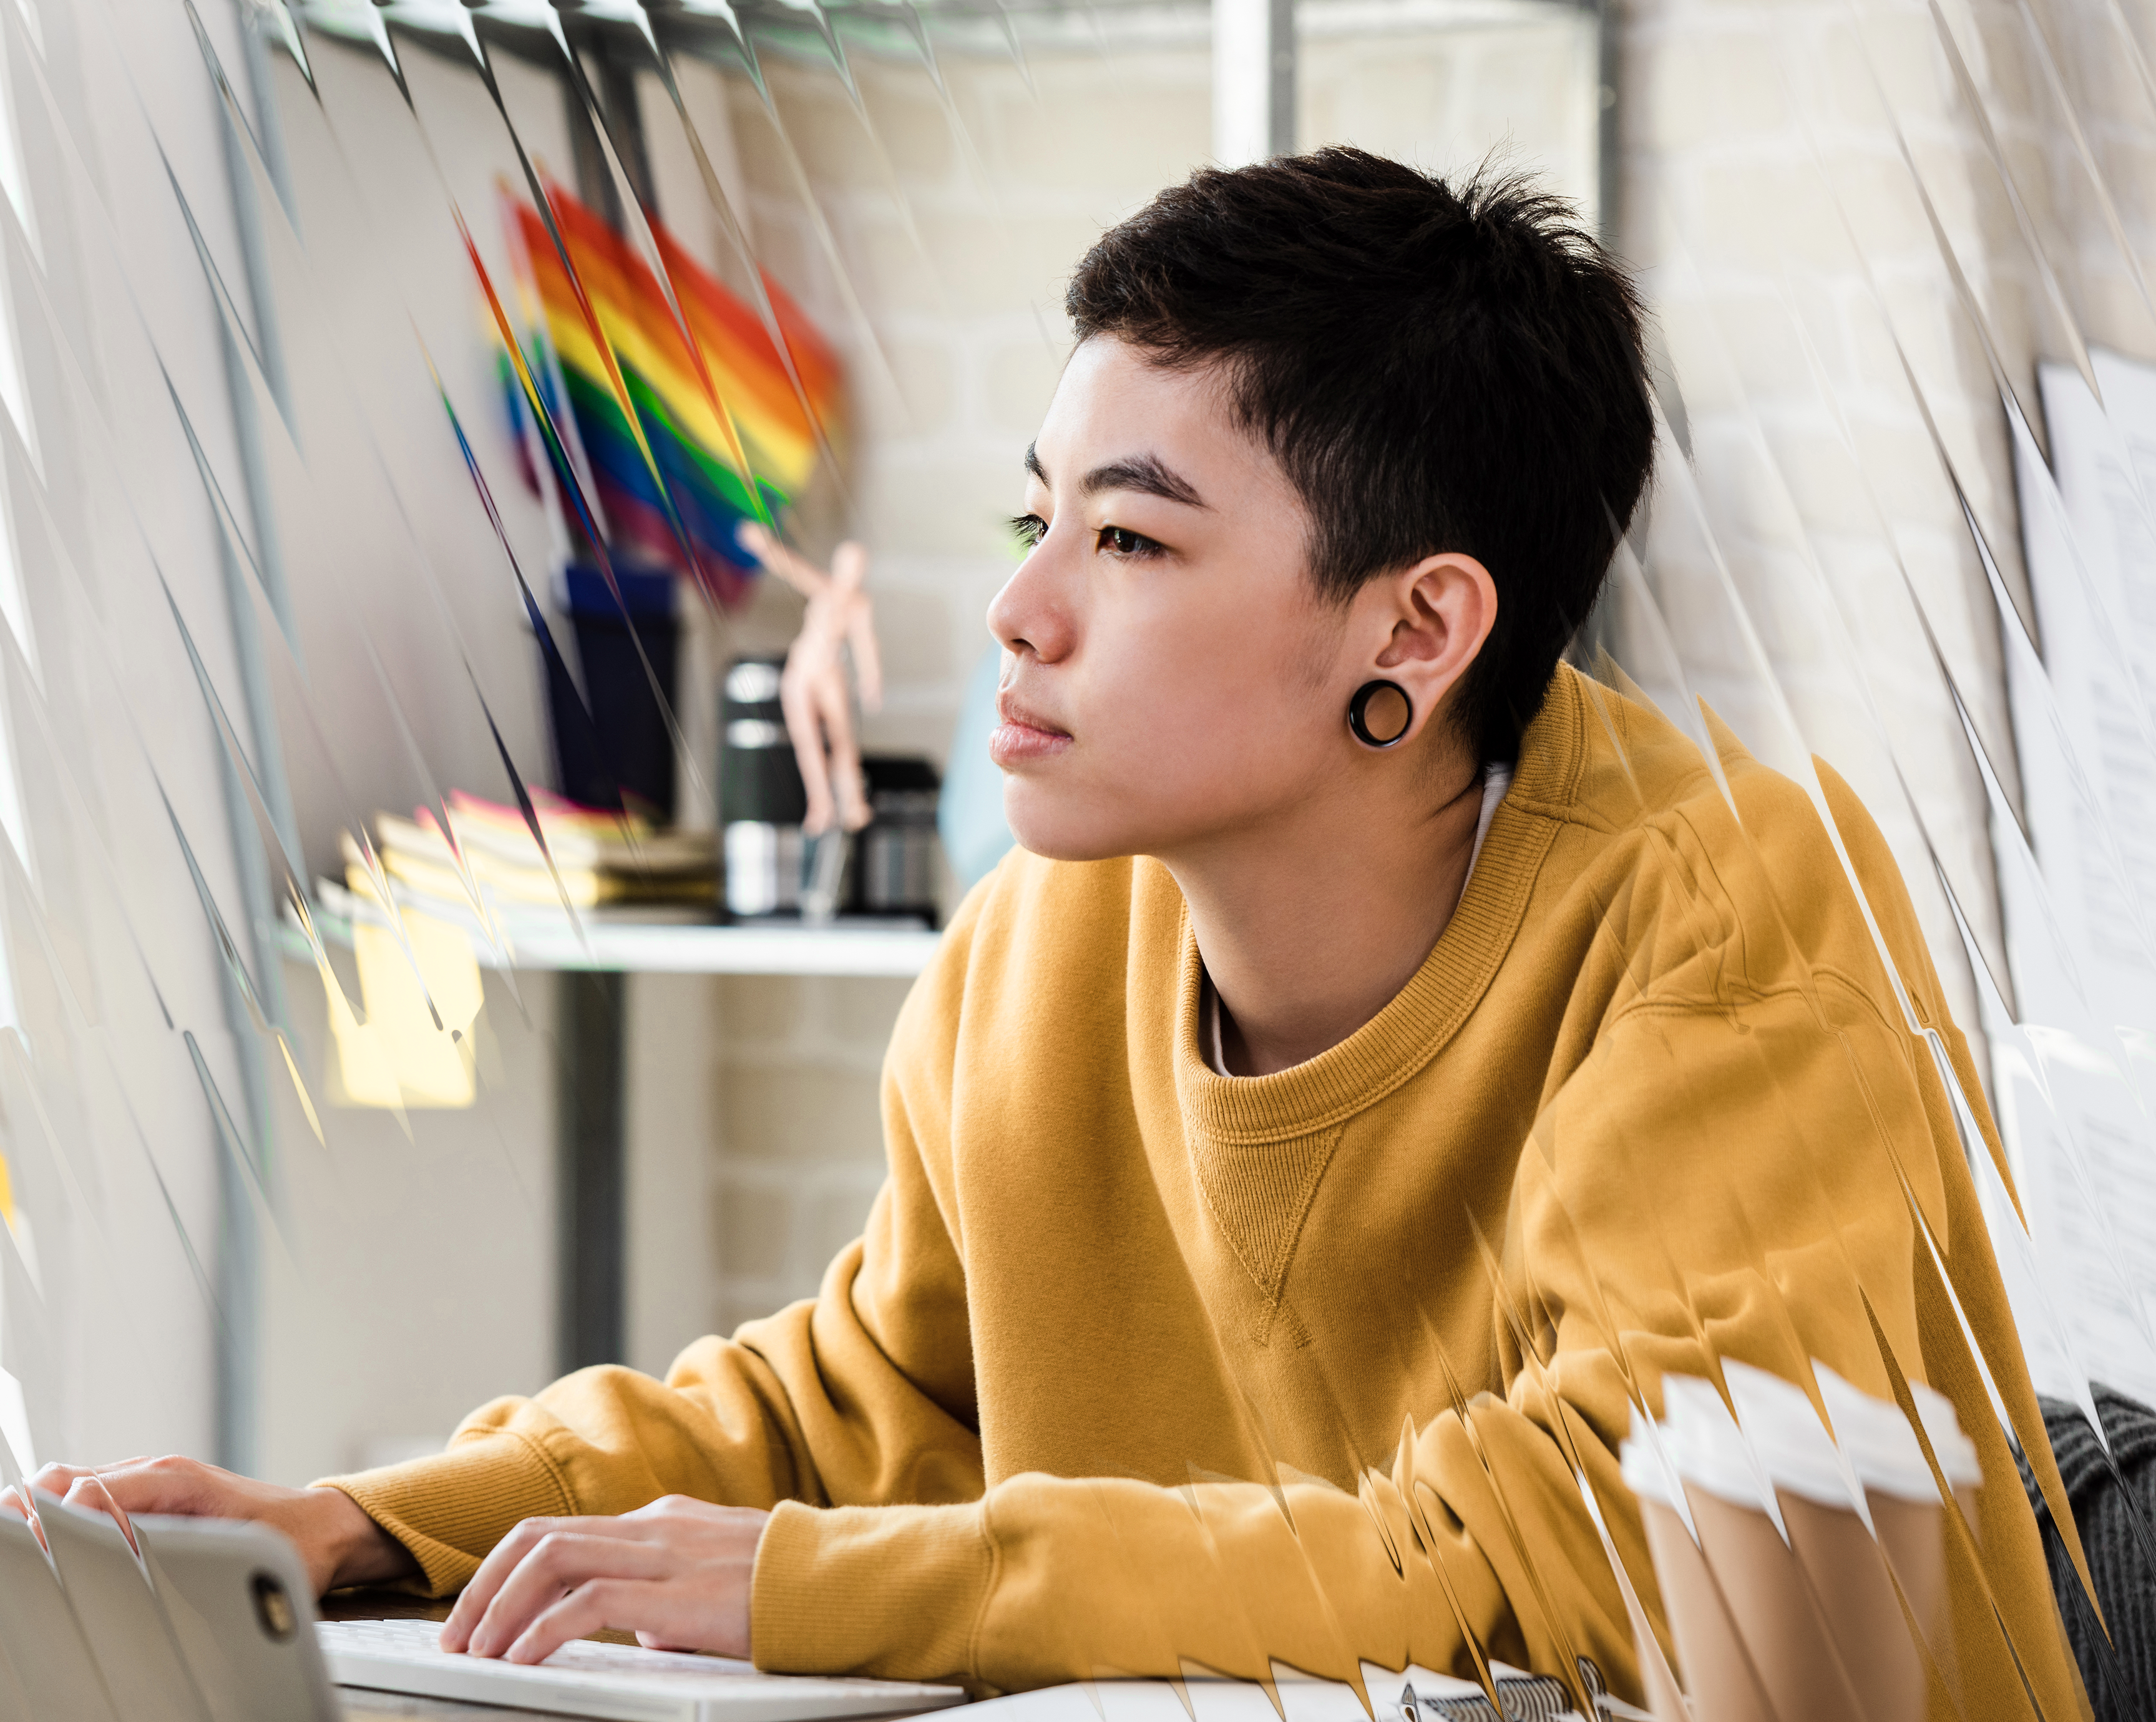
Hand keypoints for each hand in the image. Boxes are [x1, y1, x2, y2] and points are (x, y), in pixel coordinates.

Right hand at [0, 1455, 417, 1596]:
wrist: (320, 1529)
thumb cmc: (291, 1542)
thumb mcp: (248, 1552)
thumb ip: (199, 1555)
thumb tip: (151, 1566)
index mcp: (176, 1479)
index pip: (98, 1489)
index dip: (63, 1518)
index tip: (42, 1546)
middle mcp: (156, 1474)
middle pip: (69, 1478)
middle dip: (35, 1510)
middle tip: (21, 1547)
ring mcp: (148, 1483)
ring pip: (71, 1482)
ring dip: (43, 1509)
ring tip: (25, 1545)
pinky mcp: (147, 1499)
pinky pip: (88, 1496)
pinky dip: (60, 1513)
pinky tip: (47, 1542)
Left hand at [439, 1496, 767, 1665]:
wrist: (844, 1581)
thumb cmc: (788, 1589)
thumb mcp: (716, 1583)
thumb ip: (671, 1596)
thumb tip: (641, 1631)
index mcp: (661, 1521)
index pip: (561, 1533)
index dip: (506, 1572)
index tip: (478, 1616)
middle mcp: (653, 1526)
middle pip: (538, 1537)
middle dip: (483, 1587)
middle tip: (456, 1637)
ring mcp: (663, 1552)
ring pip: (549, 1559)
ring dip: (498, 1609)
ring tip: (477, 1652)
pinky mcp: (675, 1591)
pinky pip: (584, 1602)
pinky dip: (540, 1631)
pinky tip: (522, 1661)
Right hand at [737, 522, 881, 835]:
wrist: (815, 608)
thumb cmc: (834, 599)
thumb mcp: (841, 590)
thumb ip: (845, 579)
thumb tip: (855, 550)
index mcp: (811, 684)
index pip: (828, 730)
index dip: (836, 763)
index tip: (840, 795)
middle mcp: (807, 702)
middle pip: (824, 752)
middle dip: (833, 790)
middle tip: (844, 826)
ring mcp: (811, 712)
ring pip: (826, 756)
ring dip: (836, 790)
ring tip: (847, 824)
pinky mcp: (819, 717)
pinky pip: (829, 749)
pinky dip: (836, 775)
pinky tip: (846, 801)